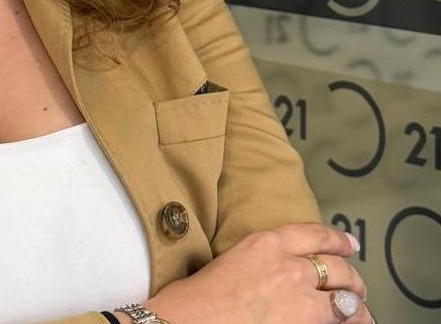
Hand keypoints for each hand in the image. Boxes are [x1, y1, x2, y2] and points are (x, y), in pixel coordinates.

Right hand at [146, 223, 372, 323]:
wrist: (190, 323)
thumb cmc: (199, 299)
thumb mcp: (233, 262)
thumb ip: (264, 263)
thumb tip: (285, 278)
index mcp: (266, 243)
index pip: (314, 234)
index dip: (337, 239)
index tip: (349, 244)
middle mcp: (289, 267)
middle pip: (339, 268)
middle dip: (352, 279)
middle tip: (356, 287)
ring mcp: (302, 301)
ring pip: (347, 301)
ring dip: (356, 309)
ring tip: (359, 314)